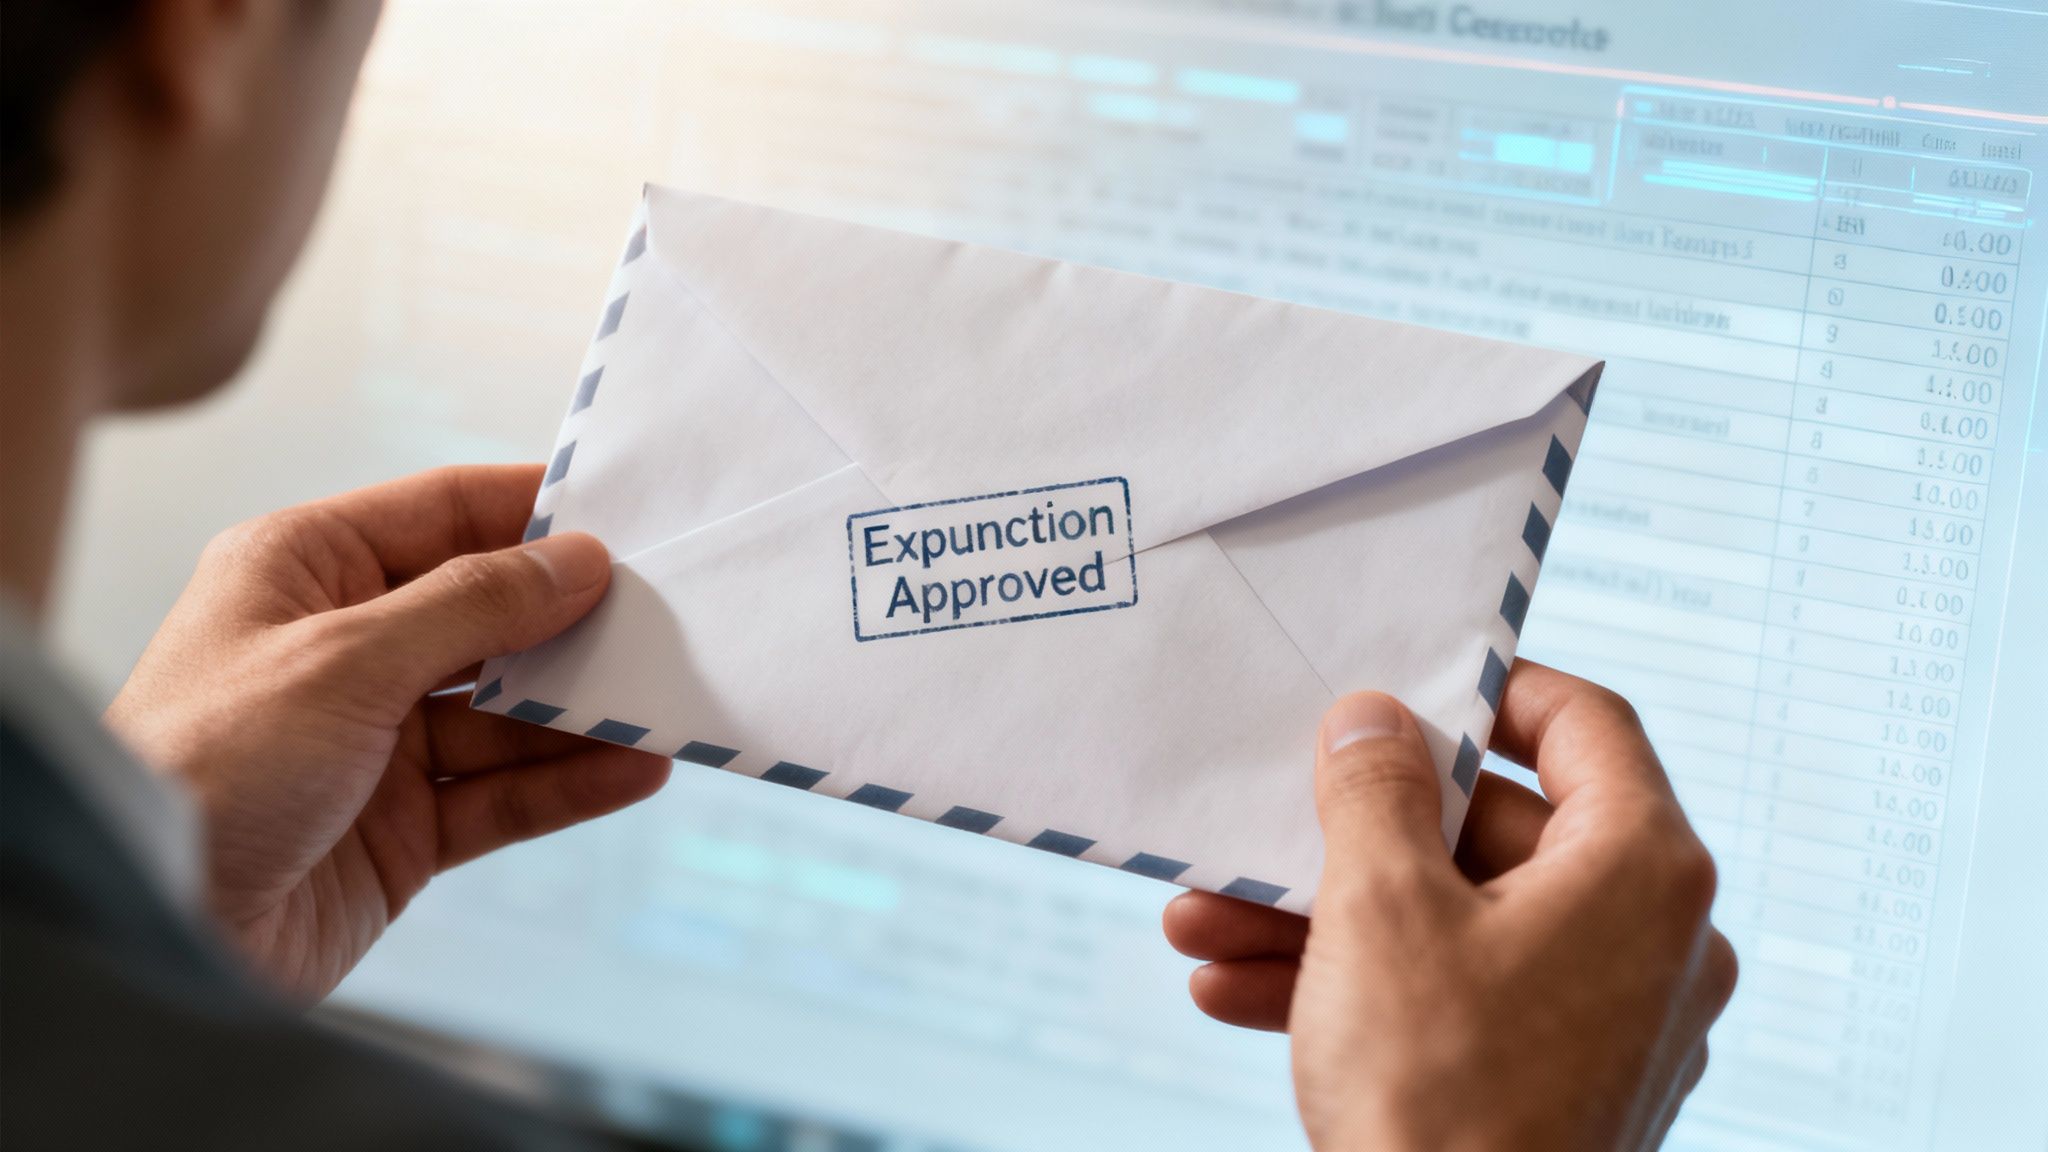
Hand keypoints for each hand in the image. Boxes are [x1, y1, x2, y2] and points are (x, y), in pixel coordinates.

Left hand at [106, 465, 670, 1000]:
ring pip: (506, 713)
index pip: (441, 515)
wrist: (150, 929)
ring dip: (583, 710)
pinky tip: (635, 768)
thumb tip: (575, 561)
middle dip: (573, 618)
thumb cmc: (199, 769)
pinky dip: (570, 783)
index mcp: (302, 573)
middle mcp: (343, 649)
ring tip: (668, 695)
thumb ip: (472, 606)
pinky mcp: (402, 829)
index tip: (626, 513)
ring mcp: (376, 744)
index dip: (533, 512)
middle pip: (487, 617)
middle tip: (667, 610)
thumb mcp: (343, 660)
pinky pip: (504, 794)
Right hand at [1163, 661, 1735, 1151]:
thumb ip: (1374, 791)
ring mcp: (1610, 1024)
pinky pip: (1459, 999)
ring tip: (1205, 921)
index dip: (1490, 692)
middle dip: (1351, 836)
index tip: (1407, 687)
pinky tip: (1237, 991)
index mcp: (1643, 872)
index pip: (1585, 725)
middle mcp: (1652, 942)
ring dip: (1324, 918)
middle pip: (1495, 835)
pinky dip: (1361, 987)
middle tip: (1260, 826)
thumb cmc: (1439, 1100)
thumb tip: (1374, 719)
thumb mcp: (1380, 909)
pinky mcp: (1563, 1087)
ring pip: (1457, 926)